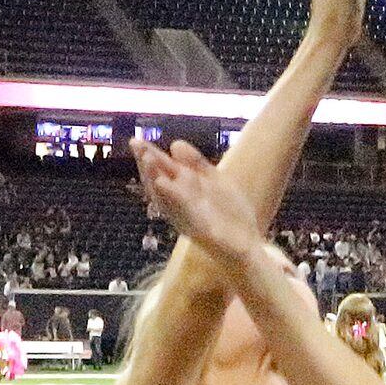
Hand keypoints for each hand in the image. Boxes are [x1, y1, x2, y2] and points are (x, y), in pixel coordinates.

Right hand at [129, 137, 265, 263]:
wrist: (249, 243)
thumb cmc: (228, 213)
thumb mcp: (214, 181)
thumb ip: (196, 164)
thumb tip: (174, 143)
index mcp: (184, 192)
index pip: (162, 172)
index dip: (149, 157)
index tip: (136, 141)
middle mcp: (180, 206)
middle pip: (158, 185)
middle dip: (148, 167)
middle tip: (138, 148)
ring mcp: (189, 219)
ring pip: (167, 200)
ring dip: (157, 181)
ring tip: (149, 162)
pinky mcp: (202, 232)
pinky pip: (187, 216)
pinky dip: (177, 201)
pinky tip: (167, 186)